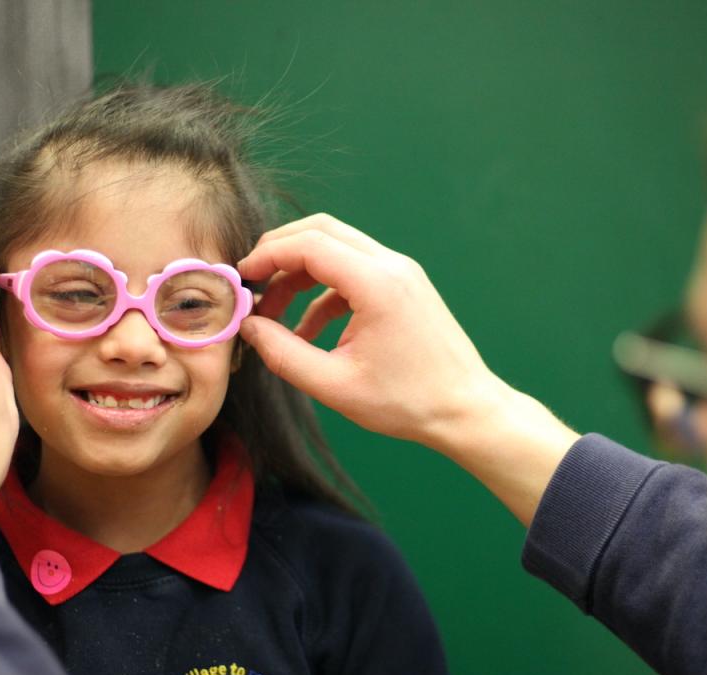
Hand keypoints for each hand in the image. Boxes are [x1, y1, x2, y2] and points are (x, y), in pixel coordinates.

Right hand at [238, 214, 579, 524]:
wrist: (466, 410)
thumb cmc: (408, 403)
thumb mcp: (335, 386)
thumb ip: (283, 353)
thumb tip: (249, 327)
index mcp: (377, 283)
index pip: (309, 244)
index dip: (267, 256)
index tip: (241, 279)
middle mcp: (392, 266)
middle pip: (322, 232)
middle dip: (279, 253)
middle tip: (251, 284)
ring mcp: (401, 273)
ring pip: (337, 249)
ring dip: (300, 274)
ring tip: (272, 316)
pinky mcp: (404, 286)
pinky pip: (353, 273)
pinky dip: (324, 293)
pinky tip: (307, 332)